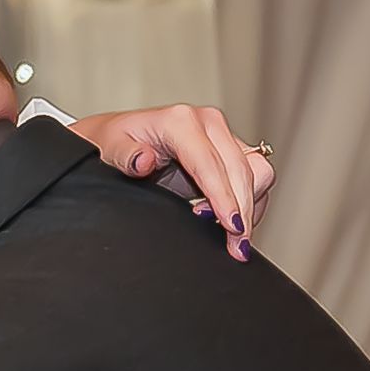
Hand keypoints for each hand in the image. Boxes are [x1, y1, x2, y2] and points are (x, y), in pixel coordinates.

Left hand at [70, 106, 274, 262]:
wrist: (118, 137)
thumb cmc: (114, 143)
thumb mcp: (111, 150)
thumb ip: (127, 156)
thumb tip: (144, 161)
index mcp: (180, 121)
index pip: (211, 164)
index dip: (225, 198)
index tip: (232, 227)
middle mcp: (207, 123)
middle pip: (242, 170)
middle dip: (243, 211)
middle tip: (236, 248)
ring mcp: (222, 135)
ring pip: (258, 171)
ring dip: (251, 205)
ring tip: (231, 237)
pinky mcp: (230, 150)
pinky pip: (256, 176)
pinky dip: (251, 201)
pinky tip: (232, 223)